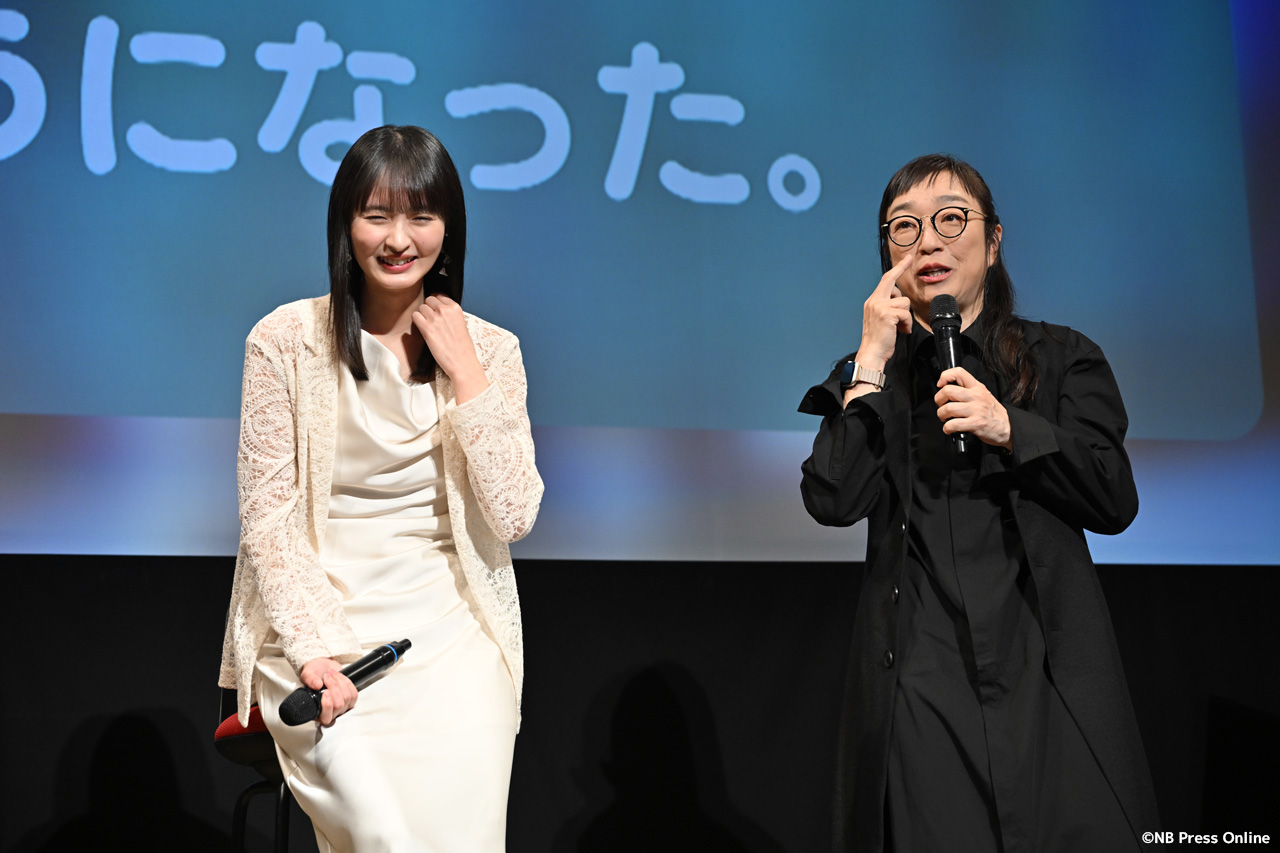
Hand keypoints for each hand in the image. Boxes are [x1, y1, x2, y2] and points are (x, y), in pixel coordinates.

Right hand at [300, 657, 357, 726]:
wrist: (323, 668)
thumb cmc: (314, 674)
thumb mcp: (307, 674)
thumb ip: (309, 679)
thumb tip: (317, 685)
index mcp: (317, 712)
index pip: (326, 718)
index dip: (328, 705)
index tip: (325, 691)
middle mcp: (330, 713)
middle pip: (338, 705)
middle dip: (334, 687)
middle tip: (326, 676)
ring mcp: (342, 707)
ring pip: (347, 699)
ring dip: (340, 683)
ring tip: (332, 674)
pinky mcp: (351, 700)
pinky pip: (354, 694)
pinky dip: (347, 682)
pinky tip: (339, 676)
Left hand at [411, 295, 488, 402]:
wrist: (462, 362)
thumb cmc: (463, 347)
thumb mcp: (462, 324)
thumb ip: (450, 314)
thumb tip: (439, 311)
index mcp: (456, 308)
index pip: (440, 296)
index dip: (436, 304)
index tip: (436, 311)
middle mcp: (445, 310)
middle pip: (429, 299)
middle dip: (428, 308)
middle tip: (431, 320)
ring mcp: (435, 318)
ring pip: (421, 307)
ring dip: (422, 315)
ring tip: (428, 326)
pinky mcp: (426, 328)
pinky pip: (415, 316)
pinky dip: (416, 321)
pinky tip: (422, 329)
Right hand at [858, 250, 915, 368]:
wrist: (872, 353)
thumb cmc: (879, 340)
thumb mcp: (882, 320)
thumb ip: (889, 307)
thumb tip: (900, 300)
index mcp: (872, 302)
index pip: (885, 281)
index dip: (897, 269)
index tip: (906, 259)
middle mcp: (874, 301)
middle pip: (891, 280)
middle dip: (901, 268)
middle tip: (910, 259)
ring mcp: (879, 307)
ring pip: (904, 302)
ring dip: (906, 316)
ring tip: (901, 327)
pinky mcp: (887, 314)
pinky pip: (906, 313)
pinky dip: (907, 324)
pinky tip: (902, 331)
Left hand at [934, 367, 1011, 449]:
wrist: (1008, 428)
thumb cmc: (993, 413)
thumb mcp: (983, 394)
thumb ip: (968, 390)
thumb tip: (946, 390)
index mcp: (977, 387)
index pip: (958, 372)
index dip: (945, 376)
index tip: (940, 385)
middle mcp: (976, 396)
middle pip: (947, 391)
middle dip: (939, 400)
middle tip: (941, 406)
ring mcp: (976, 410)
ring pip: (947, 408)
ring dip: (941, 415)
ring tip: (946, 418)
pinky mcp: (975, 423)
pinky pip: (952, 424)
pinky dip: (947, 428)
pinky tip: (950, 429)